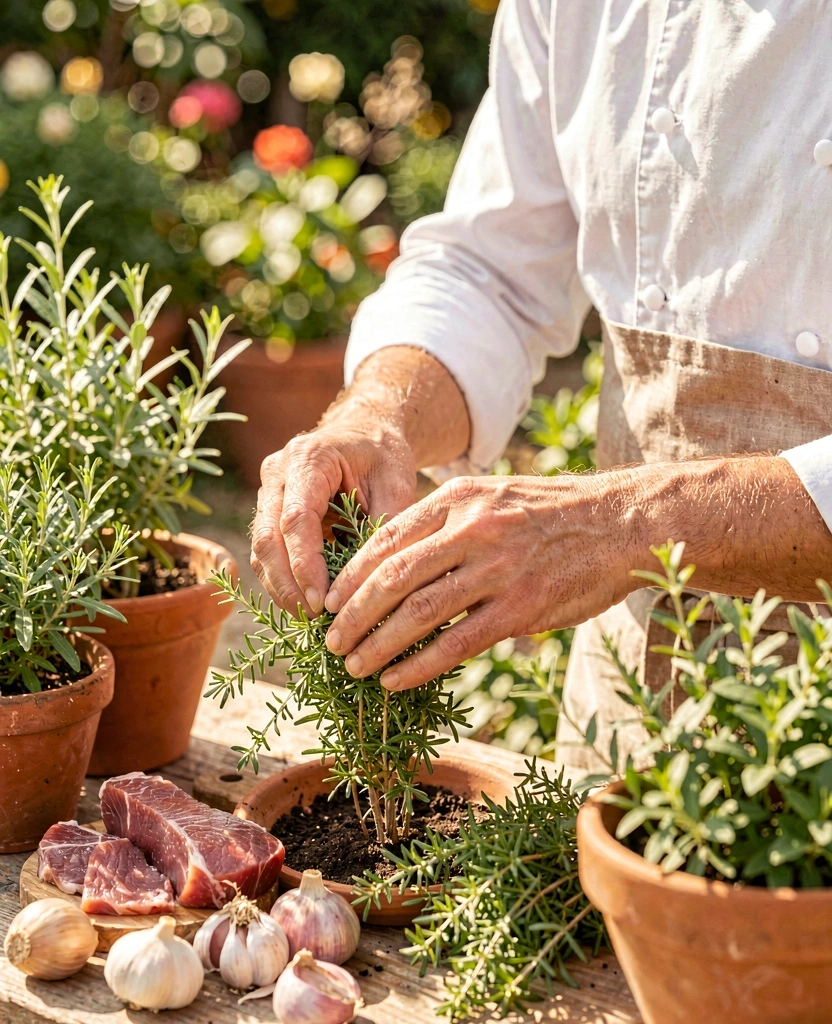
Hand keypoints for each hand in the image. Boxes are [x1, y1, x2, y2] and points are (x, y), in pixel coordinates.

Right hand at [249, 345, 470, 615]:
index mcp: (310, 458)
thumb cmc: (384, 456)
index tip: (322, 602)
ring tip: (308, 618)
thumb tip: (371, 582)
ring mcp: (267, 489)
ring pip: (261, 548)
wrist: (365, 430)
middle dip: (287, 584)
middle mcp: (278, 472)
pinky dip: (282, 578)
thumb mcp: (397, 483)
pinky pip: (267, 550)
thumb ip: (383, 525)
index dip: (305, 565)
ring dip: (280, 587)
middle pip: (268, 538)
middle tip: (312, 618)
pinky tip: (303, 602)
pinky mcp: (268, 508)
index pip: (296, 520)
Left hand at [323, 473, 639, 689]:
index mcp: (459, 500)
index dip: (349, 577)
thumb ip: (449, 523)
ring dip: (377, 645)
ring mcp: (497, 570)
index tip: (329, 602)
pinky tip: (396, 680)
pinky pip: (457, 643)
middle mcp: (472, 531)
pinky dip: (419, 665)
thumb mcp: (495, 497)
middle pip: (391, 578)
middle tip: (330, 641)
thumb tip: (399, 564)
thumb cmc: (554, 513)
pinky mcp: (521, 608)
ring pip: (417, 613)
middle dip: (352, 615)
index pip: (385, 539)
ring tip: (354, 666)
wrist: (621, 523)